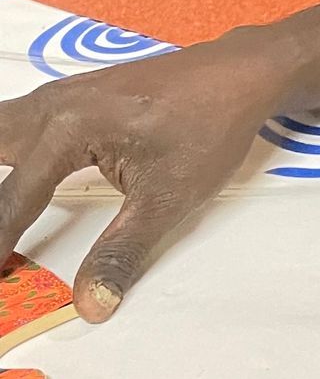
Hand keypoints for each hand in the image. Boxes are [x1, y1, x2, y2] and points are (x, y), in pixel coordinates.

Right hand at [0, 35, 292, 319]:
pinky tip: (10, 174)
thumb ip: (120, 251)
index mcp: (67, 129)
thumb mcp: (166, 200)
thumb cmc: (207, 129)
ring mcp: (59, 95)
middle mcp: (51, 106)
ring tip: (4, 216)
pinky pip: (14, 123)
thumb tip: (89, 302)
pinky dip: (5, 152)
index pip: (14, 198)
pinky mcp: (70, 96)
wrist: (237, 77)